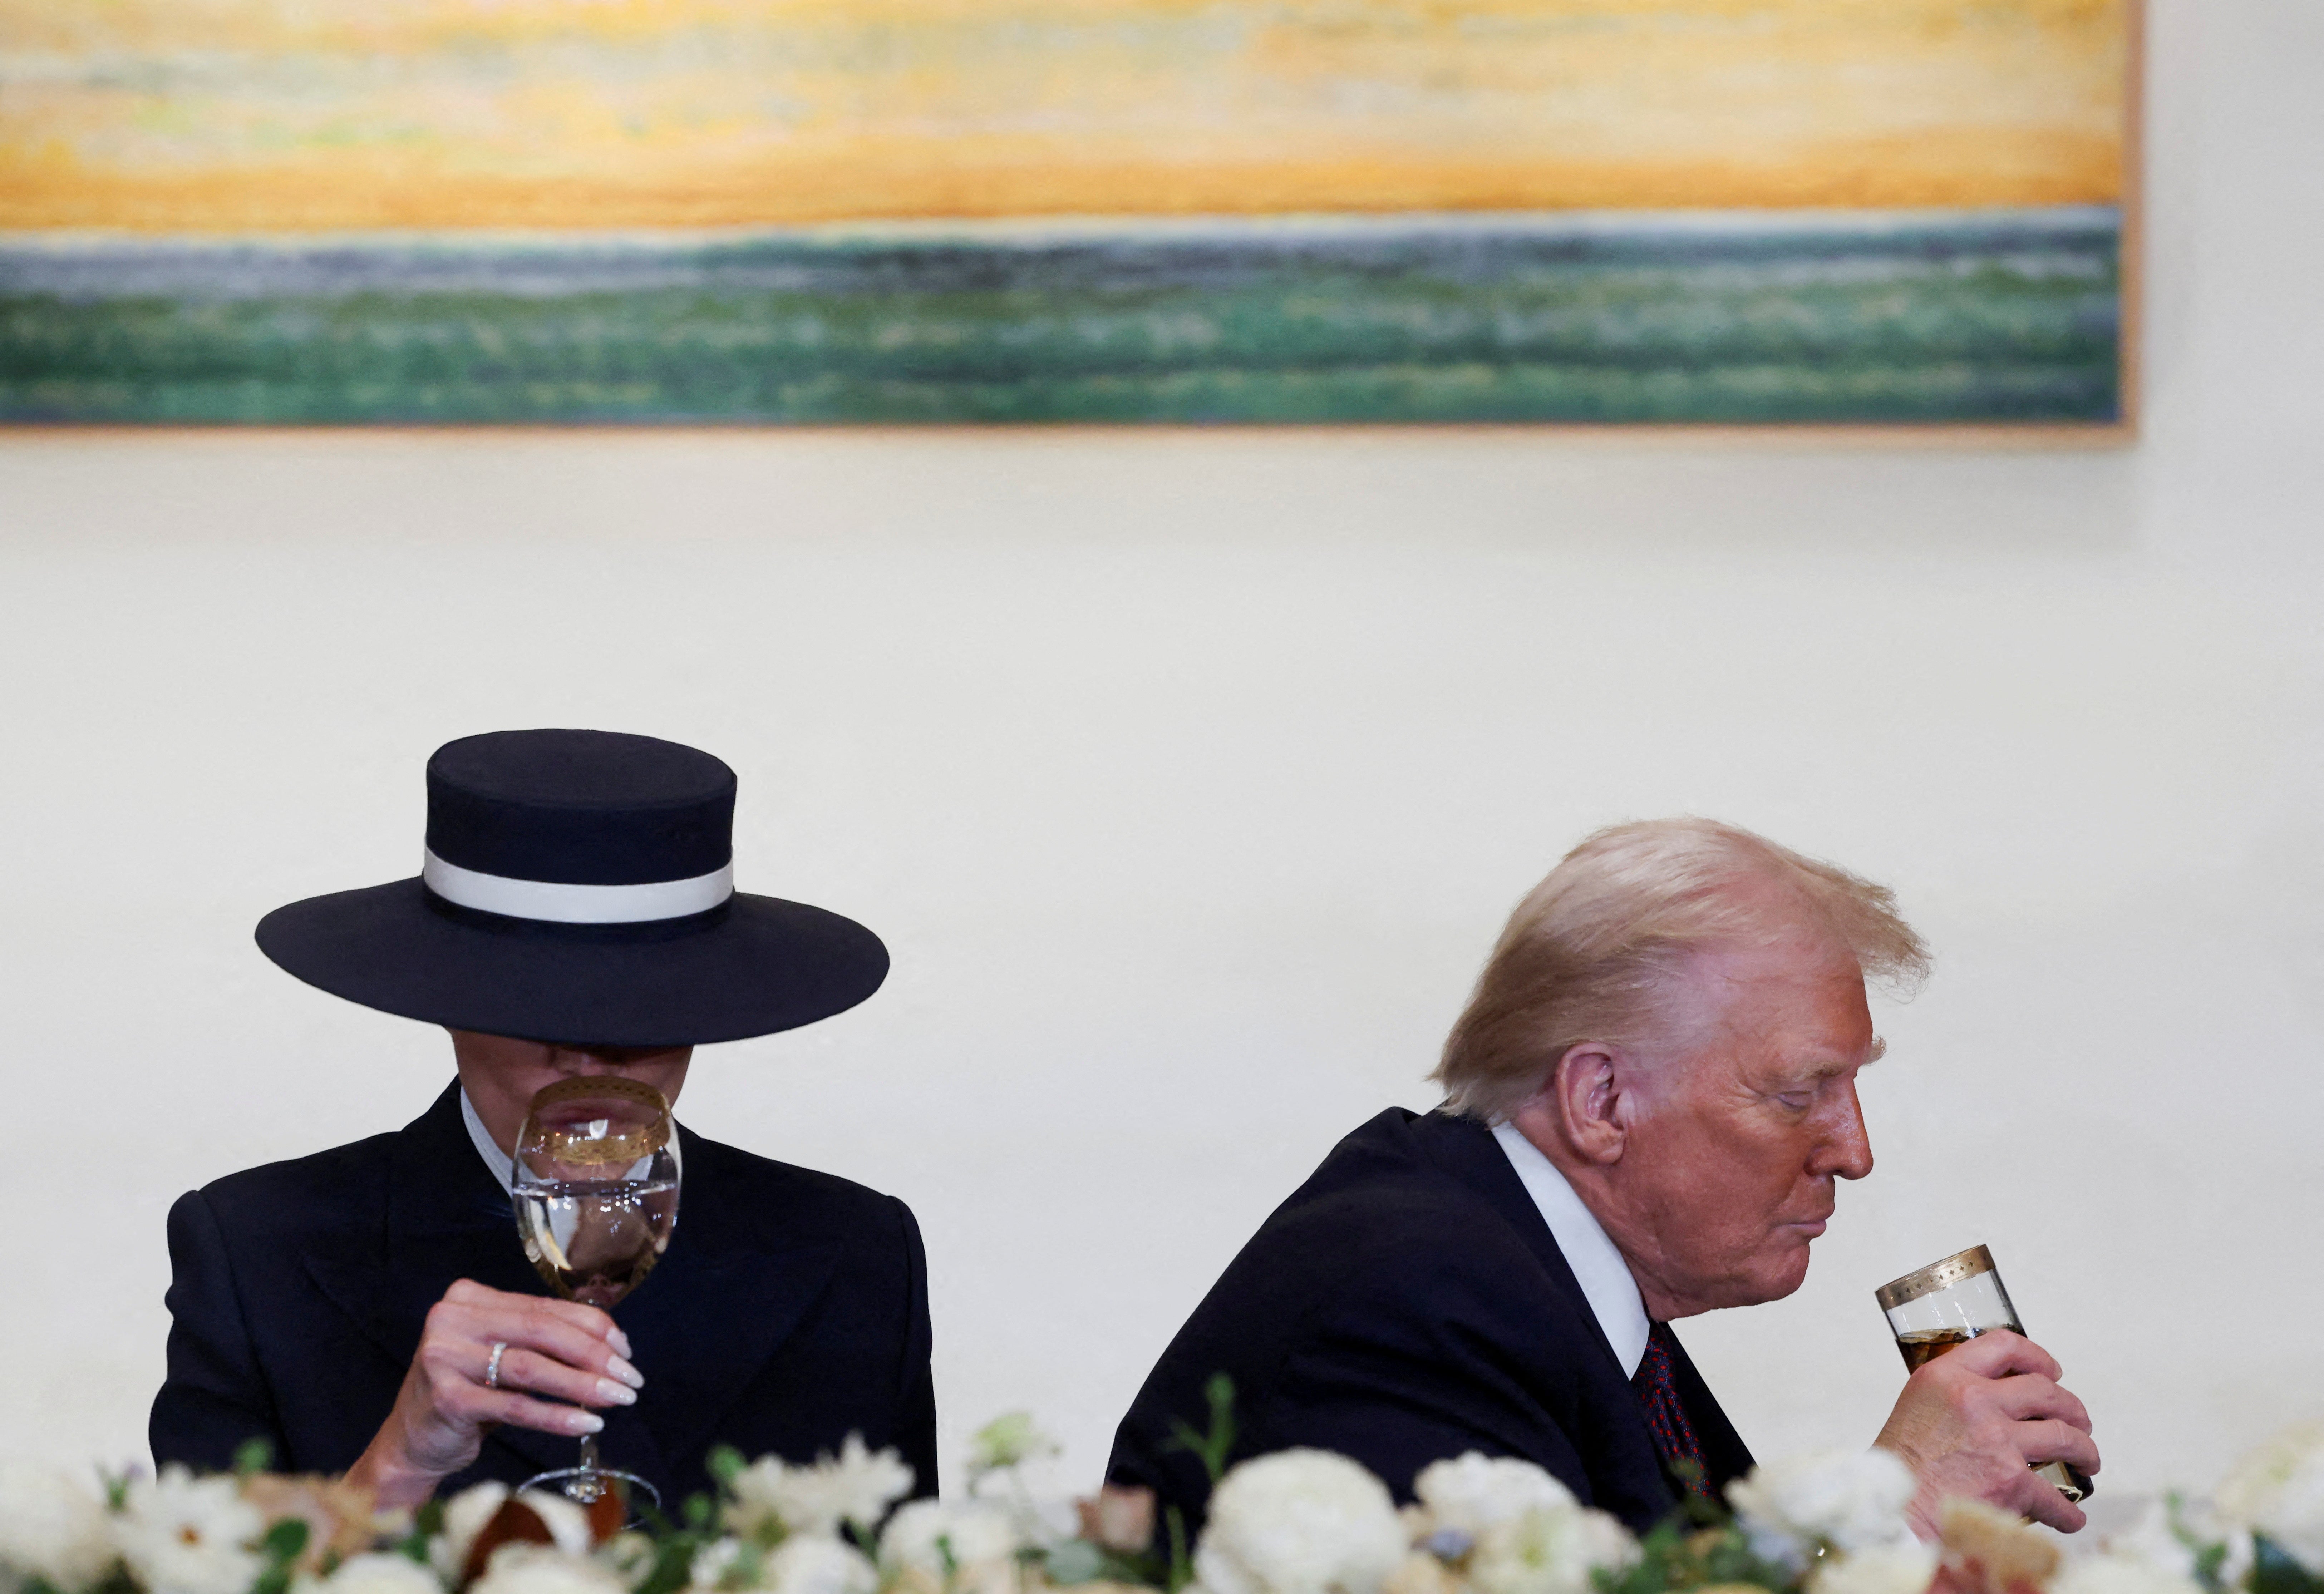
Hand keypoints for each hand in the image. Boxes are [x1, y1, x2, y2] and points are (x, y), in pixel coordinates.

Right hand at [343, 1279, 644, 1506]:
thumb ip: (543, 1341)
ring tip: (618, 1399)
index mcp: (470, 1298)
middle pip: (542, 1332)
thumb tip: (613, 1346)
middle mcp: (453, 1319)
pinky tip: (587, 1424)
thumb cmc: (468, 1392)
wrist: (411, 1441)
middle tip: (630, 1379)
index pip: (545, 1307)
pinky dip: (556, 1416)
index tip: (626, 1350)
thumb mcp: (502, 1356)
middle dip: (594, 1355)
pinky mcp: (445, 1398)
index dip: (593, 1327)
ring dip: (583, 1385)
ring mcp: (445, 1357)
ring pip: (532, 1367)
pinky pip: (515, 1406)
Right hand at [1874, 1329, 2097, 1536]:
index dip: (2038, 1357)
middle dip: (2072, 1408)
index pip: (2004, 1346)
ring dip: (2084, 1450)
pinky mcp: (2012, 1481)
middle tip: (2078, 1422)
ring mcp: (1997, 1440)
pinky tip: (2070, 1517)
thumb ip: (1952, 1395)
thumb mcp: (1917, 1406)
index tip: (2052, 1371)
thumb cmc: (1902, 1466)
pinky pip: (2056, 1497)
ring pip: (2064, 1436)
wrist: (1896, 1509)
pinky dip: (2068, 1512)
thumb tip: (1994, 1400)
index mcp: (1946, 1377)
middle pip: (2045, 1391)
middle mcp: (1975, 1400)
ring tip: (2086, 1461)